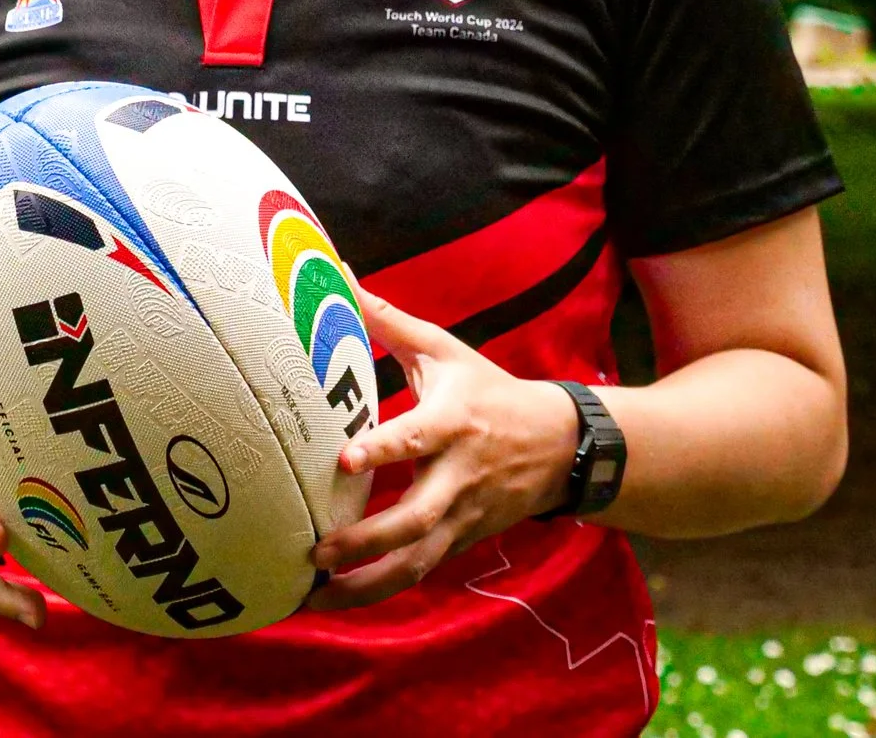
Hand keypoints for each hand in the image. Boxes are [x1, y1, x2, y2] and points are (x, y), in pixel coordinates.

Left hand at [306, 290, 583, 608]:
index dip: (383, 450)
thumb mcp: (445, 351)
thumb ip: (390, 321)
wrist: (558, 445)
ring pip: (417, 562)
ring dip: (367, 584)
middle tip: (317, 549)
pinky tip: (339, 599)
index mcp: (452, 423)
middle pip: (416, 519)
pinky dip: (381, 589)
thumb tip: (339, 275)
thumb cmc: (487, 391)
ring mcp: (462, 516)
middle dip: (367, 541)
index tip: (345, 457)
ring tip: (317, 596)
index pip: (416, 438)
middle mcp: (457, 476)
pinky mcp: (461, 541)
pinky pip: (420, 570)